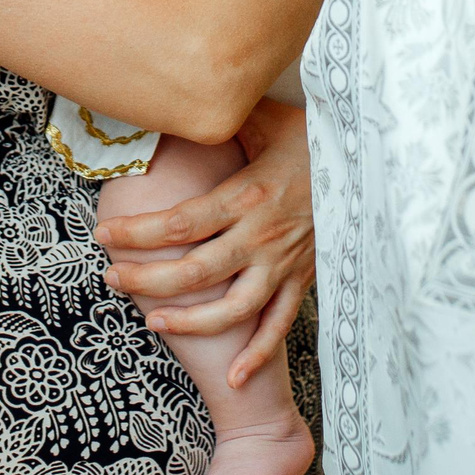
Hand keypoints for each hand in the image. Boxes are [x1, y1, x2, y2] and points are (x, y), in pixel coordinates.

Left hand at [95, 98, 312, 387]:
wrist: (370, 166)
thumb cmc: (313, 139)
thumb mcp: (266, 120)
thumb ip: (221, 115)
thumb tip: (177, 96)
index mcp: (247, 195)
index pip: (181, 223)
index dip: (138, 233)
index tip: (104, 235)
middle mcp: (262, 236)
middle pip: (196, 271)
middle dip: (148, 280)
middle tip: (112, 278)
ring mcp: (283, 264)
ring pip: (233, 308)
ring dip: (190, 321)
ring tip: (153, 322)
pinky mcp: (302, 279)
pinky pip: (279, 324)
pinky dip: (258, 354)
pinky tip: (234, 378)